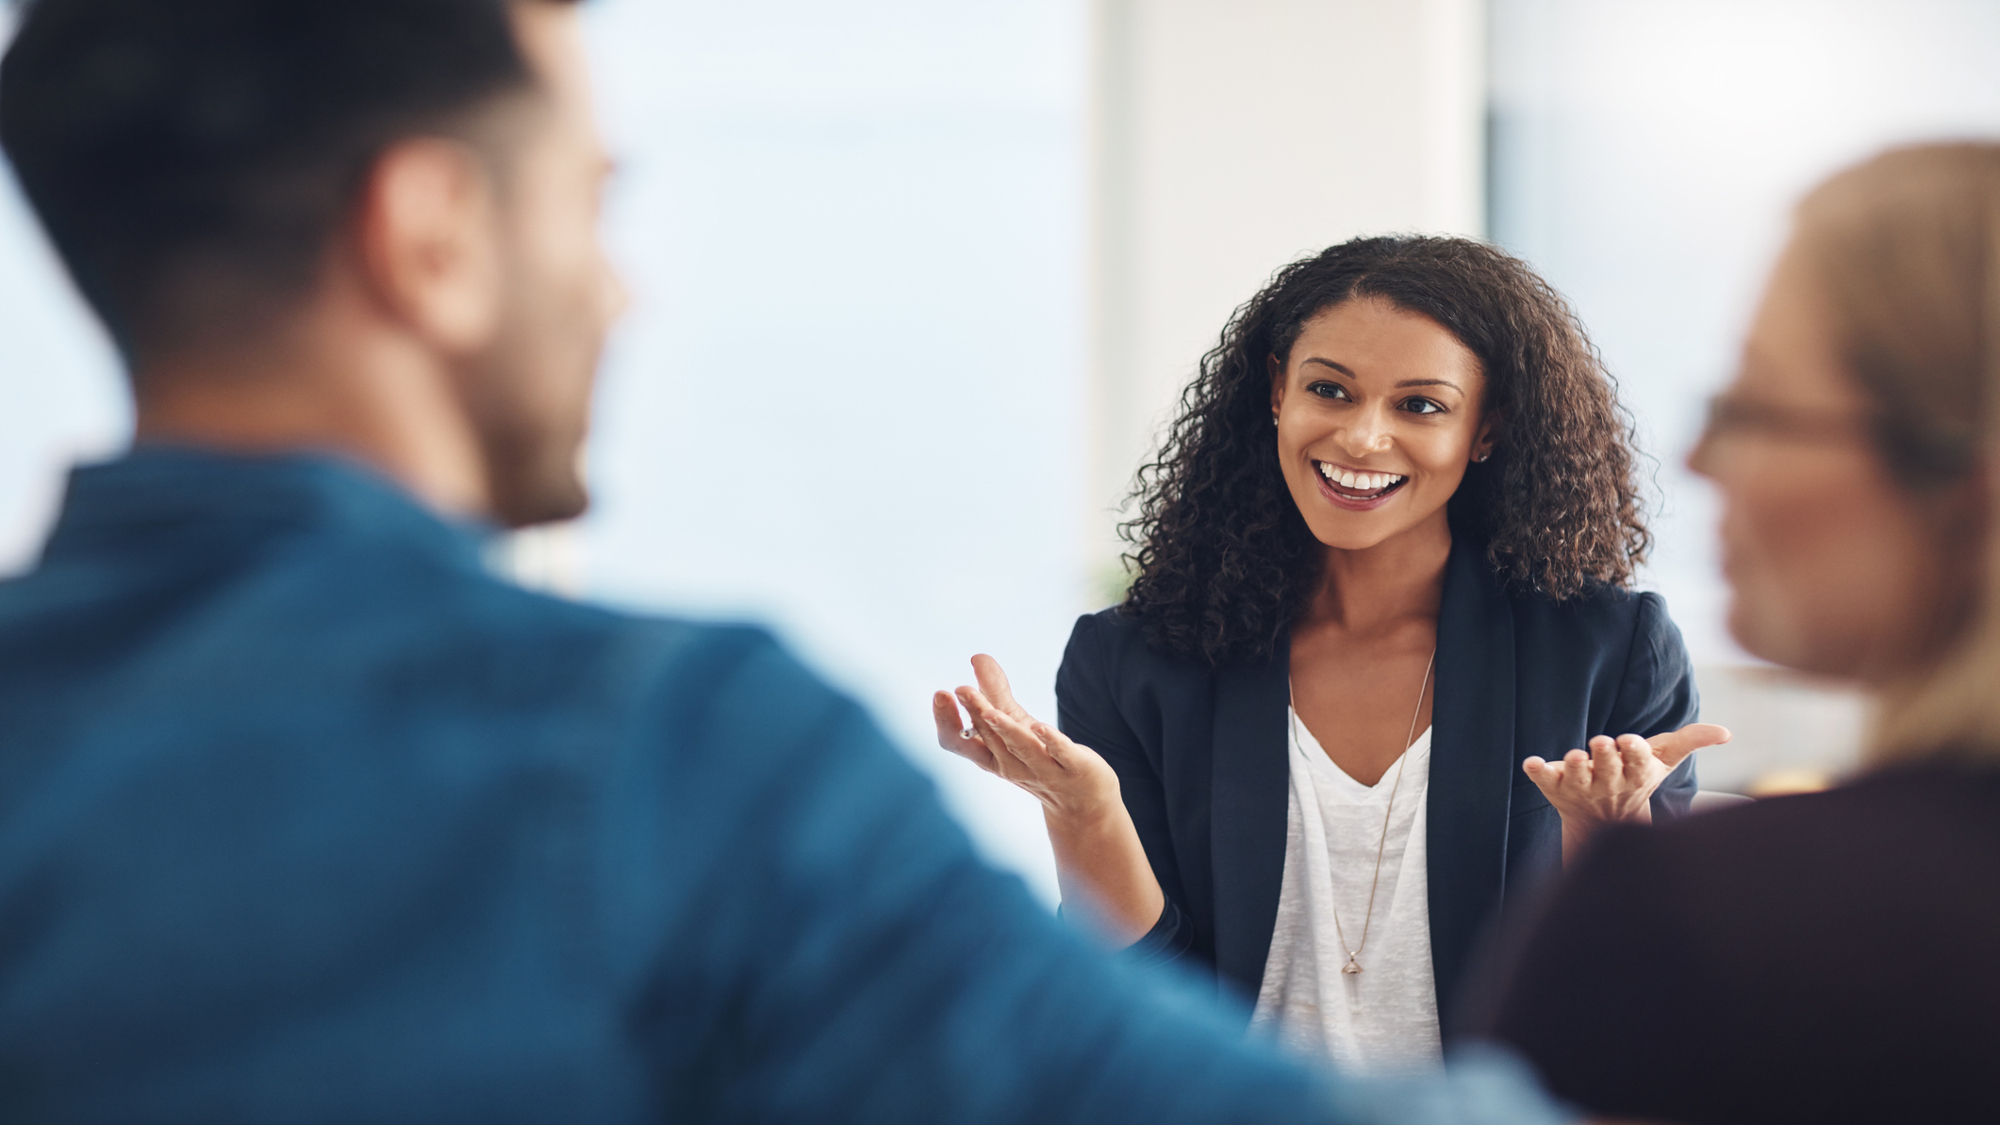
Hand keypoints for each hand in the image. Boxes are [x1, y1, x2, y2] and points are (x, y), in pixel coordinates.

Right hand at [931, 654, 1121, 825]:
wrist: (1081, 802)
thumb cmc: (1042, 760)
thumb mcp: (1015, 725)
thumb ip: (995, 693)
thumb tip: (977, 657)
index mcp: (992, 757)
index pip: (959, 743)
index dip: (948, 721)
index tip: (941, 693)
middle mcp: (1012, 765)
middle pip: (989, 739)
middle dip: (974, 713)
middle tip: (960, 689)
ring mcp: (1043, 768)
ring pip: (1020, 748)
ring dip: (1004, 729)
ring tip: (991, 711)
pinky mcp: (1073, 767)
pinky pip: (1060, 755)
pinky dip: (1050, 741)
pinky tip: (1041, 726)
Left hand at [1522, 723, 1730, 860]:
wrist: (1600, 820)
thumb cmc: (1635, 778)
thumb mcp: (1662, 759)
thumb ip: (1690, 741)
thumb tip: (1726, 733)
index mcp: (1636, 774)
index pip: (1638, 762)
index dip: (1633, 751)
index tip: (1628, 740)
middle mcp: (1609, 784)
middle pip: (1608, 768)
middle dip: (1604, 756)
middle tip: (1600, 742)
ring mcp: (1581, 787)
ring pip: (1578, 777)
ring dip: (1574, 766)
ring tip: (1573, 757)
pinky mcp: (1556, 787)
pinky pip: (1544, 779)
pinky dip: (1537, 771)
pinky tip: (1531, 763)